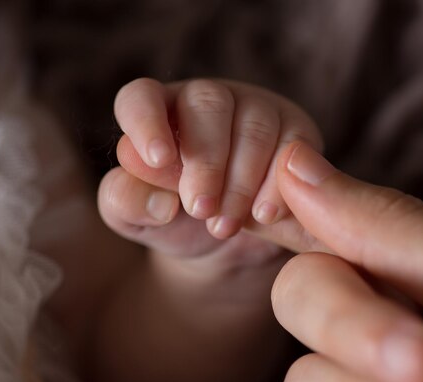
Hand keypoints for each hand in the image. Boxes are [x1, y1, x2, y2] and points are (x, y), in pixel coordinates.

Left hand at [99, 77, 321, 250]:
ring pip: (254, 125)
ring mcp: (255, 110)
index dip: (147, 122)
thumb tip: (158, 198)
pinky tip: (264, 216)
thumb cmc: (175, 220)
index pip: (142, 97)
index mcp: (157, 112)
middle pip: (207, 103)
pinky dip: (277, 185)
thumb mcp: (140, 220)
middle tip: (201, 210)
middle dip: (206, 161)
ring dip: (241, 181)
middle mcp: (206, 101)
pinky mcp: (295, 131)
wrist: (228, 242)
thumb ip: (128, 202)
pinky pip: (294, 146)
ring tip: (226, 225)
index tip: (159, 159)